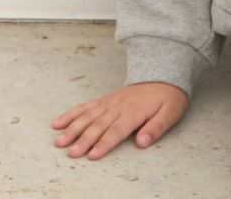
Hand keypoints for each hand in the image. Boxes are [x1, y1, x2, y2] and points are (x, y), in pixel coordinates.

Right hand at [51, 82, 188, 160]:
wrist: (163, 75)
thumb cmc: (168, 97)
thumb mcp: (171, 112)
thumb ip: (157, 127)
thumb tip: (142, 142)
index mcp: (134, 111)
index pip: (117, 130)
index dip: (104, 143)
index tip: (93, 155)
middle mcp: (119, 106)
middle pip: (99, 125)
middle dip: (85, 140)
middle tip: (72, 153)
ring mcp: (110, 102)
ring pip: (88, 116)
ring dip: (73, 128)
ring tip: (60, 141)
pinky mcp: (105, 99)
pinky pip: (86, 106)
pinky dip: (72, 114)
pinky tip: (59, 122)